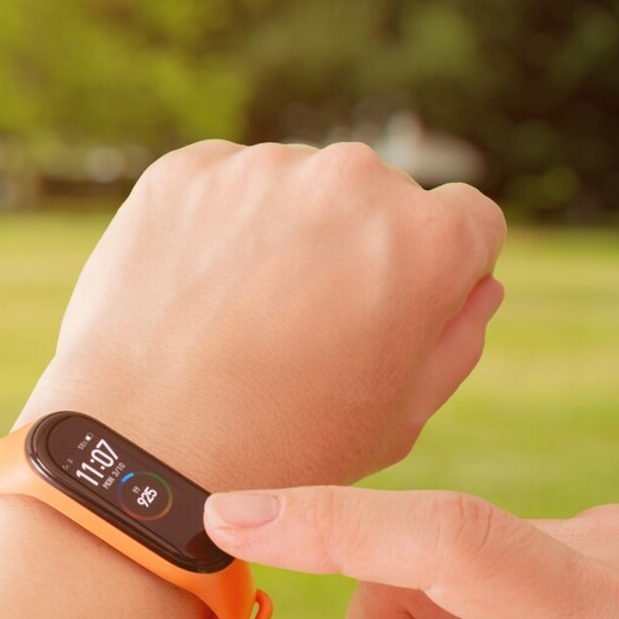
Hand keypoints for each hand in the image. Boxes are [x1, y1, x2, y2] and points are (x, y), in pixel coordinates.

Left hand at [22, 140, 505, 491]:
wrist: (140, 451)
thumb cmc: (285, 451)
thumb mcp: (402, 420)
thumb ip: (457, 341)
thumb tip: (478, 285)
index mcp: (428, 241)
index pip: (470, 222)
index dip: (441, 274)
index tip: (395, 314)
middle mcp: (355, 179)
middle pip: (381, 201)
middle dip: (360, 250)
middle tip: (308, 331)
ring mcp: (265, 166)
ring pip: (298, 190)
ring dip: (286, 237)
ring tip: (242, 323)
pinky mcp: (187, 169)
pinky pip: (224, 189)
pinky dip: (218, 232)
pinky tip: (197, 302)